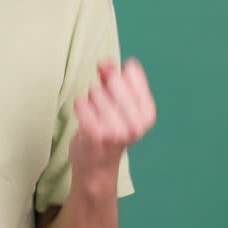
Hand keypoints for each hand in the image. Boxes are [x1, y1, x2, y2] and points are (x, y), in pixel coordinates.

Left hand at [69, 57, 155, 178]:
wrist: (96, 165)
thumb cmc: (108, 127)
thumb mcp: (117, 101)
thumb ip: (112, 76)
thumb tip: (104, 62)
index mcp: (148, 114)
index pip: (131, 73)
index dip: (117, 77)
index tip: (115, 92)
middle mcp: (136, 125)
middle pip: (113, 81)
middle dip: (103, 88)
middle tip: (102, 107)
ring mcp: (116, 131)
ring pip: (95, 91)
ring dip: (90, 99)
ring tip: (95, 116)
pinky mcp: (94, 134)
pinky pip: (81, 102)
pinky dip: (79, 106)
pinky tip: (84, 117)